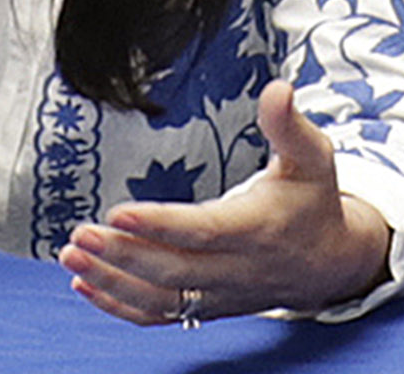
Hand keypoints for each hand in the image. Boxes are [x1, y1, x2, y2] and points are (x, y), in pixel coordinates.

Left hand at [61, 81, 392, 322]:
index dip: (163, 226)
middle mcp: (237, 268)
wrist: (333, 264)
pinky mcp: (208, 307)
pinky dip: (121, 307)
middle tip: (79, 236)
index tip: (120, 213)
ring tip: (70, 257)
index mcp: (258, 230)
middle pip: (174, 270)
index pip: (206, 232)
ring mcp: (220, 294)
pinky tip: (84, 286)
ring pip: (162, 299)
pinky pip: (162, 315)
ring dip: (112, 282)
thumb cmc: (313, 203)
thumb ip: (289, 126)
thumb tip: (280, 88)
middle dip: (123, 255)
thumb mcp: (312, 160)